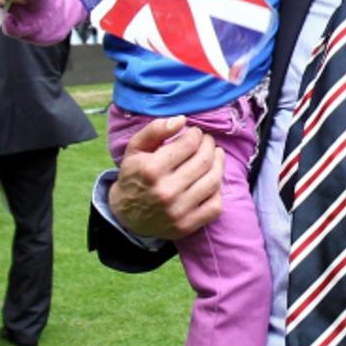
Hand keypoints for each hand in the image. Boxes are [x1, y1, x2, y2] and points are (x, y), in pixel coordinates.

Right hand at [109, 117, 224, 239]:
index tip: (195, 133)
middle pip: (204, 161)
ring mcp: (178, 211)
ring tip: (215, 156)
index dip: (196, 134)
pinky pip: (216, 206)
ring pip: (213, 181)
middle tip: (207, 142)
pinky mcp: (187, 225)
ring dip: (219, 163)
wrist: (126, 215)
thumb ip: (155, 130)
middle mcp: (166, 191)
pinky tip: (211, 180)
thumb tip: (181, 120)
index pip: (189, 144)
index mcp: (152, 169)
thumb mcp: (135, 148)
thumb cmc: (134, 176)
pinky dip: (218, 190)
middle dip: (210, 145)